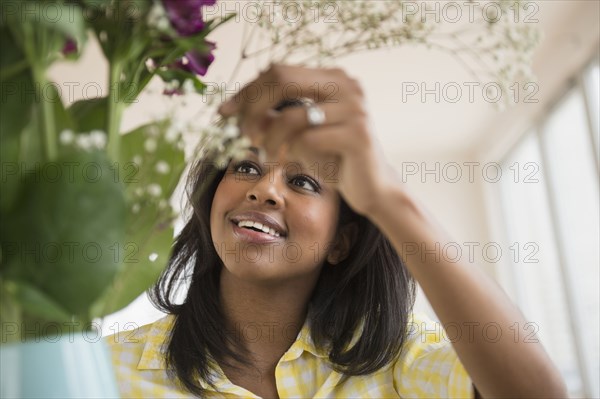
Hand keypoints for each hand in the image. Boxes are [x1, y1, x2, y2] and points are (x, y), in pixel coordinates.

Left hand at [218, 64, 398, 215]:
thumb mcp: (298, 134)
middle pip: (281, 80)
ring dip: (269, 138)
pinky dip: (292, 153)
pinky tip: (292, 162)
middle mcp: (346, 85)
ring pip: (291, 115)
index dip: (247, 90)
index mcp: (333, 77)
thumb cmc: (333, 159)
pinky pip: (307, 140)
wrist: (372, 189)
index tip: (224, 112)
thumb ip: (272, 117)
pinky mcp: (357, 135)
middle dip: (252, 107)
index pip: (278, 71)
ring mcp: (354, 108)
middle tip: (242, 134)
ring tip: (265, 156)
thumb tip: (234, 108)